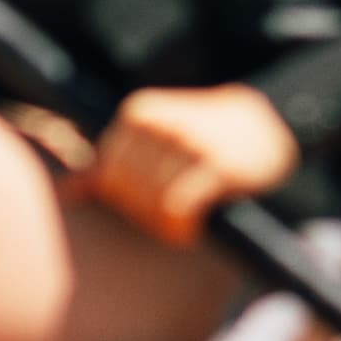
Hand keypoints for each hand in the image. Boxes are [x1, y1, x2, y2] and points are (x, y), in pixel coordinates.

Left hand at [84, 84, 299, 246]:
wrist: (273, 124)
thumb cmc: (206, 139)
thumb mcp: (157, 139)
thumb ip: (113, 163)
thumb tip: (67, 192)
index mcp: (140, 113)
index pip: (108, 177)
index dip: (127, 201)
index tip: (152, 204)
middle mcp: (163, 123)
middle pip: (128, 192)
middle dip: (146, 215)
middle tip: (171, 219)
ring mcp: (191, 143)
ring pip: (151, 204)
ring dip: (166, 225)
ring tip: (184, 223)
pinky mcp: (218, 165)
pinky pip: (178, 209)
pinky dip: (182, 228)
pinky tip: (195, 228)